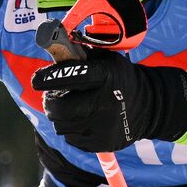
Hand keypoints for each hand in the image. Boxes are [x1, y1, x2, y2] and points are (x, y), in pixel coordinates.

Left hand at [32, 49, 186, 152]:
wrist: (150, 106)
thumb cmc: (119, 78)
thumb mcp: (107, 60)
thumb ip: (81, 53)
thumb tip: (52, 43)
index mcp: (107, 75)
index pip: (73, 75)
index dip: (51, 77)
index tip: (36, 79)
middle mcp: (107, 102)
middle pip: (61, 108)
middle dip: (51, 102)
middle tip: (52, 97)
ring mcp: (105, 126)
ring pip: (62, 125)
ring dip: (60, 116)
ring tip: (69, 107)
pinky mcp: (103, 144)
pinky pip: (71, 139)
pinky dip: (71, 130)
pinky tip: (82, 120)